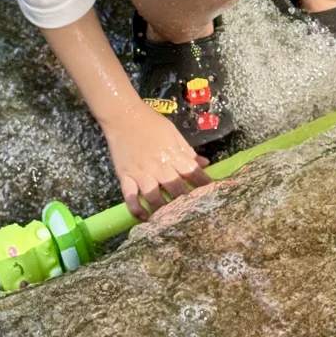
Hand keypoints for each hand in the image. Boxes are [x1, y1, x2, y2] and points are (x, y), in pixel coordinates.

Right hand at [104, 101, 211, 219]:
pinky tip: (144, 218)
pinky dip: (136, 209)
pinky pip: (130, 197)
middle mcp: (158, 166)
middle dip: (186, 202)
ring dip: (163, 211)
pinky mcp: (125, 177)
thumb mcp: (173, 132)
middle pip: (176, 188)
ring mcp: (141, 173)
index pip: (192, 173)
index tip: (212, 196)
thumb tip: (204, 164)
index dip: (203, 185)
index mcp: (172, 154)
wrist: (123, 115)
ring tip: (170, 221)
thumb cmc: (150, 122)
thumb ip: (188, 150)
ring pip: (154, 197)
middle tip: (194, 214)